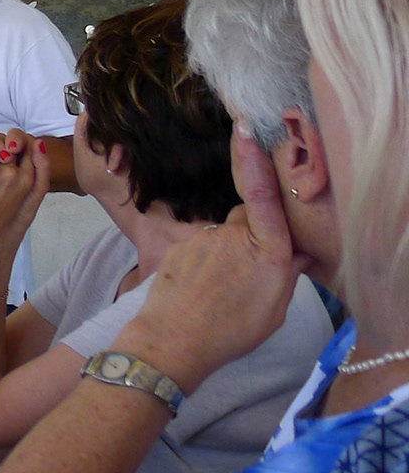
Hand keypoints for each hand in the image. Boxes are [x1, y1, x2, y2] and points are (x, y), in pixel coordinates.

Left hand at [112, 126, 303, 390]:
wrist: (172, 341)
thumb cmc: (231, 331)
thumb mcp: (275, 308)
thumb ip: (288, 274)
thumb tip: (299, 253)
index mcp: (267, 250)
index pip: (264, 197)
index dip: (255, 163)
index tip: (245, 130)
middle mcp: (234, 236)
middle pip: (249, 219)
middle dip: (254, 234)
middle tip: (253, 269)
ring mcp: (204, 239)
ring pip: (224, 234)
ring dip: (228, 251)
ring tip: (223, 288)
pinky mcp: (182, 246)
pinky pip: (202, 244)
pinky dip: (206, 260)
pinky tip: (203, 287)